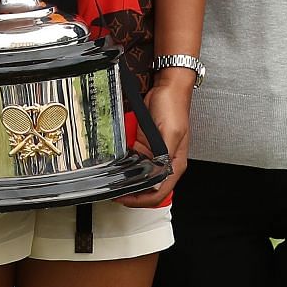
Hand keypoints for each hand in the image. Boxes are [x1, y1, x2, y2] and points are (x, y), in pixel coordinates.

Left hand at [119, 76, 192, 207]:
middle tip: (115, 193)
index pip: (160, 192)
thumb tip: (158, 178)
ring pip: (138, 175)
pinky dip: (124, 163)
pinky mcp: (144, 143)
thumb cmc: (174, 106)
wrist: (167, 86)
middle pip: (148, 187)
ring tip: (112, 182)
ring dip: (126, 179)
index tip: (125, 200)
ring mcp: (153, 153)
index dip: (142, 200)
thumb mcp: (171, 132)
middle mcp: (165, 161)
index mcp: (175, 163)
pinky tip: (114, 164)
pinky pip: (132, 159)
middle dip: (131, 193)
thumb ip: (165, 157)